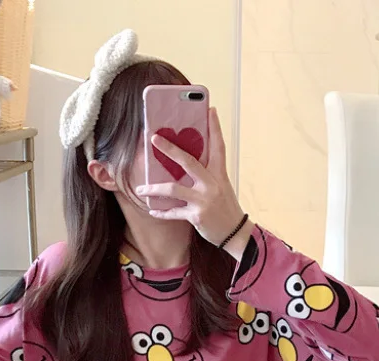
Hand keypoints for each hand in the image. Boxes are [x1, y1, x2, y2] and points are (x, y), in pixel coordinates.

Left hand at [136, 108, 254, 259]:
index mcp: (219, 174)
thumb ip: (207, 175)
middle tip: (154, 139)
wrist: (236, 233)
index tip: (211, 110)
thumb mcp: (222, 187)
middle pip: (189, 162)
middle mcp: (211, 184)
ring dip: (155, 189)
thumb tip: (186, 163)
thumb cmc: (226, 208)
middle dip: (170, 149)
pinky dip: (161, 212)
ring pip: (174, 189)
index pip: (218, 146)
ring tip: (141, 188)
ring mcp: (204, 200)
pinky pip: (174, 213)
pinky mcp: (197, 216)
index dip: (215, 128)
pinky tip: (152, 210)